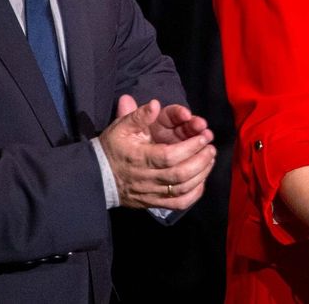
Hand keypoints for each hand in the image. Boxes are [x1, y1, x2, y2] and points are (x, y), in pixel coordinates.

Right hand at [99, 97, 216, 210]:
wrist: (97, 177)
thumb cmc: (112, 148)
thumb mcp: (121, 127)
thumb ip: (139, 115)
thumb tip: (155, 104)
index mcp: (139, 158)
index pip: (169, 156)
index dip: (190, 147)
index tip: (203, 137)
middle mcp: (146, 178)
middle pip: (179, 175)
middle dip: (200, 160)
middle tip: (211, 148)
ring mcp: (150, 193)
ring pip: (181, 190)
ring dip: (201, 174)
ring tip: (210, 159)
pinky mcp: (153, 204)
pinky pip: (178, 204)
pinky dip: (194, 194)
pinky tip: (201, 181)